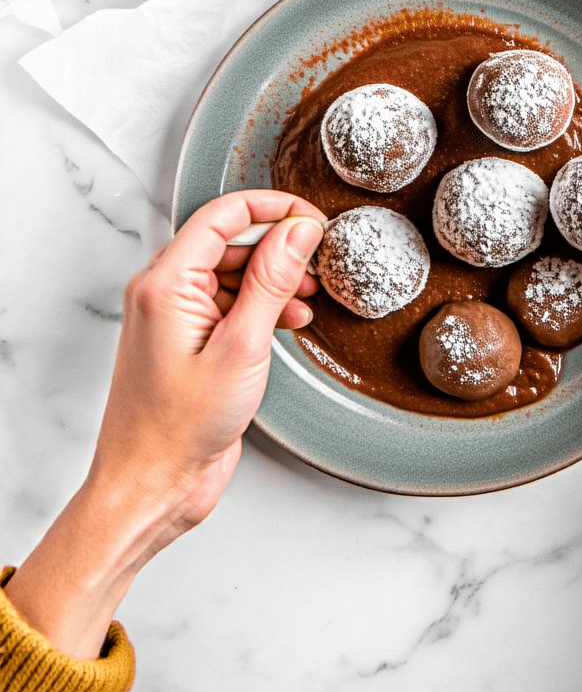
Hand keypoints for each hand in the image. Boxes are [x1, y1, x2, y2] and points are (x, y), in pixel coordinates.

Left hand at [5, 190, 324, 657]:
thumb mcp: (242, 347)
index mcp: (165, 284)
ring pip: (231, 272)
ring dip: (273, 280)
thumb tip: (297, 231)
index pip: (222, 214)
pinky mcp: (188, 340)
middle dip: (278, 248)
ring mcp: (175, 317)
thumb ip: (271, 282)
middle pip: (229, 241)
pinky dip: (262, 306)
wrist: (152, 484)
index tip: (312, 217)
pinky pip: (228, 303)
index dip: (273, 207)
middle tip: (319, 261)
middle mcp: (164, 292)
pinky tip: (290, 322)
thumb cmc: (181, 427)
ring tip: (309, 298)